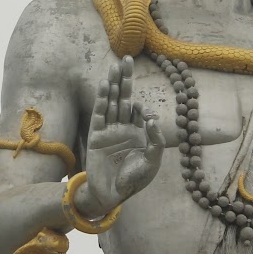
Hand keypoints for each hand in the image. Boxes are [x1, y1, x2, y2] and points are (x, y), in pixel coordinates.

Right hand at [77, 56, 164, 215]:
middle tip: (127, 58)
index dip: (140, 105)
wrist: (112, 195)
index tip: (141, 110)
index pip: (138, 110)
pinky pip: (99, 114)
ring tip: (115, 66)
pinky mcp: (96, 135)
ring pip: (111, 102)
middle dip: (125, 79)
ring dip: (113, 84)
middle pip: (123, 97)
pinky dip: (102, 100)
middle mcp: (122, 127)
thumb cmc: (133, 180)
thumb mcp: (152, 161)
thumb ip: (155, 140)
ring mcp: (108, 130)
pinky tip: (105, 85)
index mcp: (137, 132)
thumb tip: (153, 117)